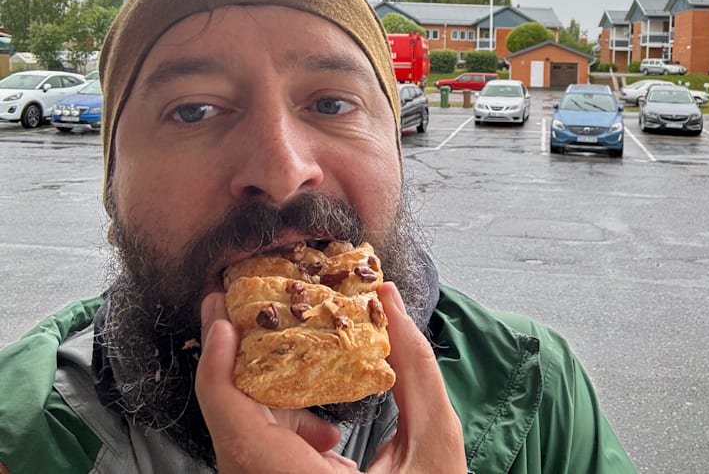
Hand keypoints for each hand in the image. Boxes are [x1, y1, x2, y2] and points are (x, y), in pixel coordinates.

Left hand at [195, 283, 466, 472]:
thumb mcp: (437, 446)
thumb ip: (415, 371)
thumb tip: (389, 304)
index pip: (235, 422)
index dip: (218, 366)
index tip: (224, 319)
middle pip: (234, 424)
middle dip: (244, 367)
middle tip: (250, 316)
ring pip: (244, 440)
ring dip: (272, 402)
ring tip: (320, 399)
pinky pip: (261, 457)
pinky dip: (286, 432)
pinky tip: (329, 436)